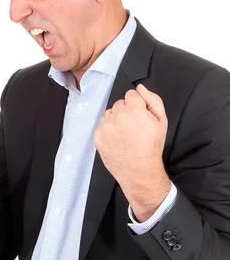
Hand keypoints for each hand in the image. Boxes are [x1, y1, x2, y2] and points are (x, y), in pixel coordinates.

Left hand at [93, 84, 169, 214]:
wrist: (139, 171)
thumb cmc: (152, 147)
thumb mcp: (161, 121)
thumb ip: (152, 100)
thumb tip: (140, 88)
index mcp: (133, 110)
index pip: (131, 94)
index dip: (138, 105)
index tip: (140, 116)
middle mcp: (117, 116)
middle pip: (120, 104)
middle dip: (126, 112)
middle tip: (134, 127)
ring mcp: (106, 126)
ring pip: (109, 113)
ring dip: (116, 120)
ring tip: (126, 134)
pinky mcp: (98, 136)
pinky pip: (102, 125)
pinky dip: (108, 130)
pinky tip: (118, 140)